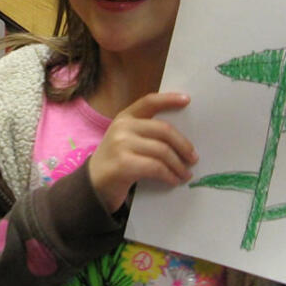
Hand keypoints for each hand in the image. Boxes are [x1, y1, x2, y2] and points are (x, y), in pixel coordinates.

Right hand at [89, 92, 195, 212]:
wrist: (91, 186)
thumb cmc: (115, 163)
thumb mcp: (126, 141)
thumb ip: (146, 134)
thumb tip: (182, 139)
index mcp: (125, 117)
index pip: (149, 101)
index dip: (169, 99)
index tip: (188, 100)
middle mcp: (122, 127)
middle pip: (163, 130)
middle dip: (183, 145)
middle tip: (193, 158)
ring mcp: (121, 144)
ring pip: (163, 151)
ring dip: (179, 165)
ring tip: (185, 174)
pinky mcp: (124, 164)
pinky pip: (156, 167)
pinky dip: (169, 175)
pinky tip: (174, 180)